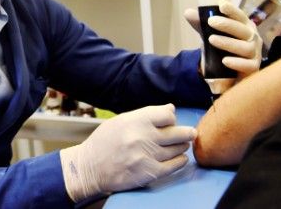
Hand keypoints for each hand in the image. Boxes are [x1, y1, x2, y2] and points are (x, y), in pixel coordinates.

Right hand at [59, 104, 195, 201]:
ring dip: (181, 147)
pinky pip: (175, 165)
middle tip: (190, 133)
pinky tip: (179, 158)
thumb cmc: (104, 142)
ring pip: (178, 149)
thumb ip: (146, 115)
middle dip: (187, 133)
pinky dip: (180, 161)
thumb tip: (171, 109)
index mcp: (134, 120)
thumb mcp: (121, 121)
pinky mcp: (149, 172)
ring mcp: (147, 156)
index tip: (170, 122)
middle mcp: (142, 137)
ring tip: (179, 146)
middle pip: (178, 132)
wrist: (90, 168)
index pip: (167, 115)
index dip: (171, 118)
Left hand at [184, 0, 262, 83]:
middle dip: (227, 25)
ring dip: (228, 43)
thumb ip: (201, 24)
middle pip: (244, 30)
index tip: (221, 5)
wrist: (228, 69)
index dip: (232, 10)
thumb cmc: (223, 45)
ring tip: (211, 39)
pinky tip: (225, 61)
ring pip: (246, 48)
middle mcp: (252, 38)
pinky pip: (248, 66)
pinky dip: (237, 63)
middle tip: (211, 21)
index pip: (240, 16)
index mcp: (244, 26)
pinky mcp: (253, 68)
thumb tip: (188, 12)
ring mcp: (254, 53)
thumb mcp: (211, 33)